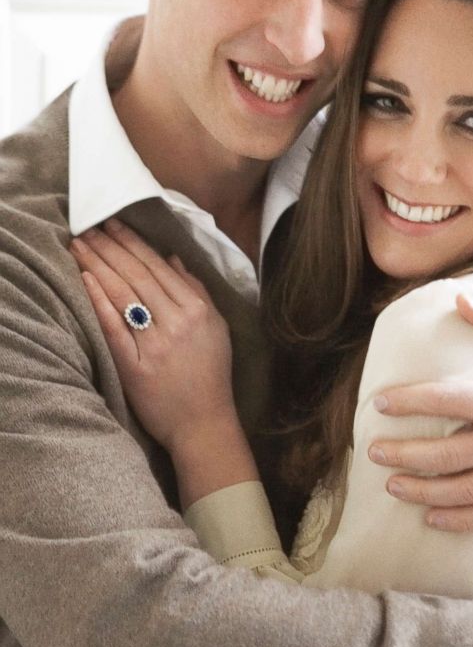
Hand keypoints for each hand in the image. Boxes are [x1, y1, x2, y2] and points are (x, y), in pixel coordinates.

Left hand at [70, 220, 258, 502]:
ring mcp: (156, 344)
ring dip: (99, 265)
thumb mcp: (216, 328)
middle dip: (111, 247)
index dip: (134, 243)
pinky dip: (99, 301)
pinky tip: (86, 280)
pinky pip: (114, 328)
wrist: (204, 422)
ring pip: (124, 295)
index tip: (114, 224)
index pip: (159, 267)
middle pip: (138, 275)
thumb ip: (197, 291)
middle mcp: (178, 322)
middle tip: (89, 227)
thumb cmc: (211, 375)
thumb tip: (174, 259)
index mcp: (198, 309)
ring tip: (81, 245)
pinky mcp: (136, 366)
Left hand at [369, 290, 472, 530]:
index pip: (448, 400)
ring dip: (423, 490)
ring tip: (391, 484)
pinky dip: (461, 519)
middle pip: (447, 453)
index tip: (380, 402)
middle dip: (404, 453)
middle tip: (372, 451)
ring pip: (466, 490)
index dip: (410, 401)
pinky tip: (432, 516)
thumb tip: (458, 299)